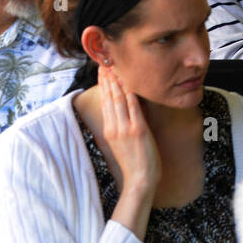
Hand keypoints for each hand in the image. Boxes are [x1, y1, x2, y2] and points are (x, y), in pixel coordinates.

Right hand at [98, 68, 159, 196]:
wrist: (140, 180)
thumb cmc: (134, 164)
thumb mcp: (121, 144)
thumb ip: (121, 127)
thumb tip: (124, 111)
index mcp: (109, 130)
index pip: (104, 102)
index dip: (103, 85)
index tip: (102, 71)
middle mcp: (114, 127)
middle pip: (109, 97)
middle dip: (107, 78)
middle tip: (105, 62)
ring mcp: (125, 128)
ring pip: (118, 99)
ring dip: (116, 81)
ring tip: (114, 66)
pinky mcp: (138, 129)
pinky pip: (133, 106)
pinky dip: (130, 92)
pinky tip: (128, 81)